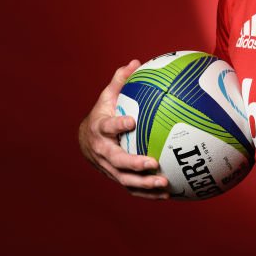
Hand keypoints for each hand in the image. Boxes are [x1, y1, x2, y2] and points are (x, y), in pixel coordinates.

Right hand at [78, 60, 169, 199]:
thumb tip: (135, 61)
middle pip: (116, 160)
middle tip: (153, 163)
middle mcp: (103, 151)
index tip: (132, 121)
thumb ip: (120, 81)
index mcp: (100, 129)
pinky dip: (149, 193)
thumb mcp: (107, 98)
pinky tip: (168, 194)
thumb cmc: (103, 115)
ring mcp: (109, 167)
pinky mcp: (117, 177)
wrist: (86, 141)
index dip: (118, 125)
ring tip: (165, 184)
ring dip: (144, 184)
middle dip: (134, 163)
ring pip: (125, 179)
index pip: (107, 127)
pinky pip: (133, 188)